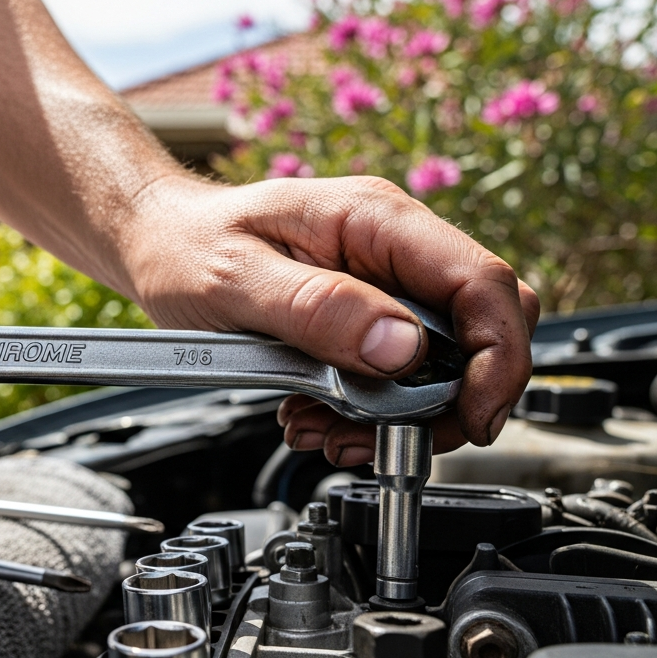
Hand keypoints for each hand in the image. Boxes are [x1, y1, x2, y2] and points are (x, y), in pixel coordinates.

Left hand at [117, 174, 539, 464]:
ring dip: (395, 415)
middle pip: (479, 329)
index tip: (473, 417)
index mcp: (375, 219)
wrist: (158, 245)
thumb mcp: (237, 281)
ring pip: (440, 363)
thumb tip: (401, 347)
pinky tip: (317, 416)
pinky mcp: (364, 317)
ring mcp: (383, 283)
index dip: (498, 357)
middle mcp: (392, 247)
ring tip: (327, 431)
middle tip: (386, 438)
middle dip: (447, 399)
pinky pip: (395, 374)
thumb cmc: (186, 247)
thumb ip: (319, 311)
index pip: (483, 282)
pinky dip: (366, 412)